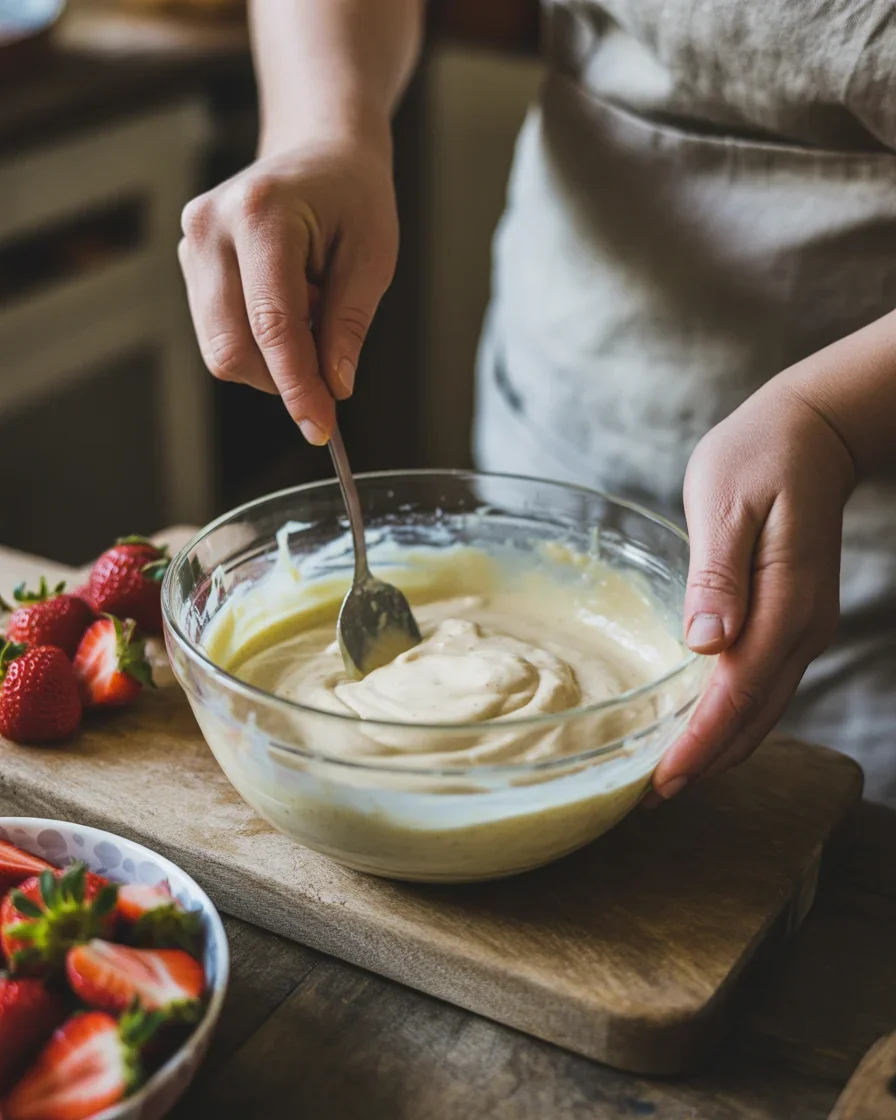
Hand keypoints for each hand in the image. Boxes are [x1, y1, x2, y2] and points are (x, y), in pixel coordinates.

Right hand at [178, 132, 397, 443]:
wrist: (320, 149)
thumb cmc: (353, 195)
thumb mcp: (373, 257)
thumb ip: (349, 324)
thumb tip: (333, 388)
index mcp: (261, 214)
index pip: (272, 325)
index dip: (297, 386)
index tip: (322, 427)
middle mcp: (211, 227)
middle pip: (231, 346)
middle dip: (281, 379)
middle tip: (329, 373)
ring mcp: (192, 244)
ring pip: (221, 348)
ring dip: (272, 358)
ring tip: (312, 312)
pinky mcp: (190, 262)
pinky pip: (220, 332)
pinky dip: (260, 341)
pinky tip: (288, 308)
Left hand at [651, 380, 855, 797]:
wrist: (813, 433)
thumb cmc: (759, 455)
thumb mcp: (726, 502)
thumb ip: (718, 574)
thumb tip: (707, 643)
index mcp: (784, 602)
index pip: (738, 692)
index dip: (699, 742)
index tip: (661, 780)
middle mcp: (802, 627)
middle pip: (754, 716)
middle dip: (704, 762)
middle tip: (647, 798)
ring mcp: (803, 627)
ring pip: (763, 709)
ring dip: (719, 748)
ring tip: (667, 778)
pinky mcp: (793, 621)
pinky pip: (765, 686)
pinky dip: (733, 719)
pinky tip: (701, 728)